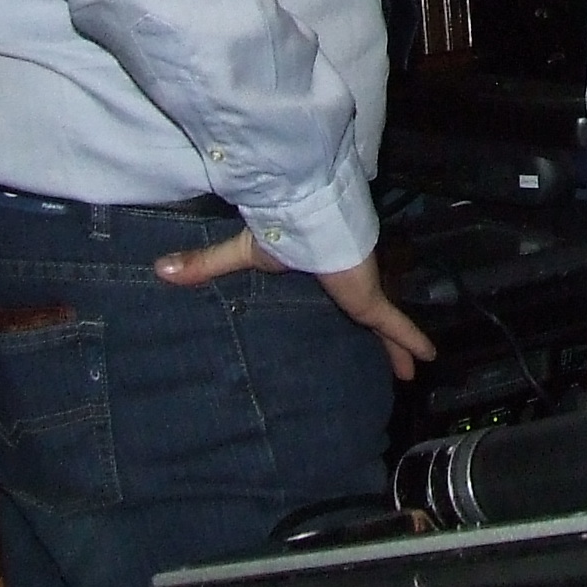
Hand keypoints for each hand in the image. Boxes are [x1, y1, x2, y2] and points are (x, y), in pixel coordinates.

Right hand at [155, 228, 436, 379]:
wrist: (305, 214)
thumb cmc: (281, 229)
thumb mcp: (239, 254)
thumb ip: (205, 264)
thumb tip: (158, 268)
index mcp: (321, 274)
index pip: (335, 297)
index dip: (343, 311)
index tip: (351, 326)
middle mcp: (345, 283)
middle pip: (366, 316)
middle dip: (378, 339)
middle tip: (390, 361)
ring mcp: (362, 290)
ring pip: (385, 325)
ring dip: (397, 347)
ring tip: (409, 372)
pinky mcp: (370, 297)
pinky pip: (395, 324)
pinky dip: (410, 340)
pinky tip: (428, 358)